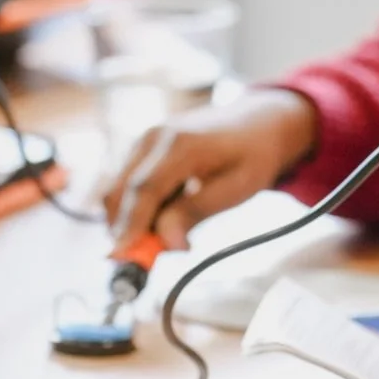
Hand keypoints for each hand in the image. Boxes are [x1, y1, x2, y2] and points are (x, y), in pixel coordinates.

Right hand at [105, 88, 317, 249]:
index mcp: (181, 144)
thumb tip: (167, 245)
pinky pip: (126, 183)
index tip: (123, 257)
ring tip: (172, 228)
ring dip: (131, 219)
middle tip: (151, 255)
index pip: (144, 189)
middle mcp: (155, 136)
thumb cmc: (253, 155)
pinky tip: (169, 210)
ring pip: (118, 190)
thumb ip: (196, 212)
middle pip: (120, 191)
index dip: (130, 225)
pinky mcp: (142, 146)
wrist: (259, 122)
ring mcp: (145, 138)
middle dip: (125, 229)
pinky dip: (137, 206)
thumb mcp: (236, 187)